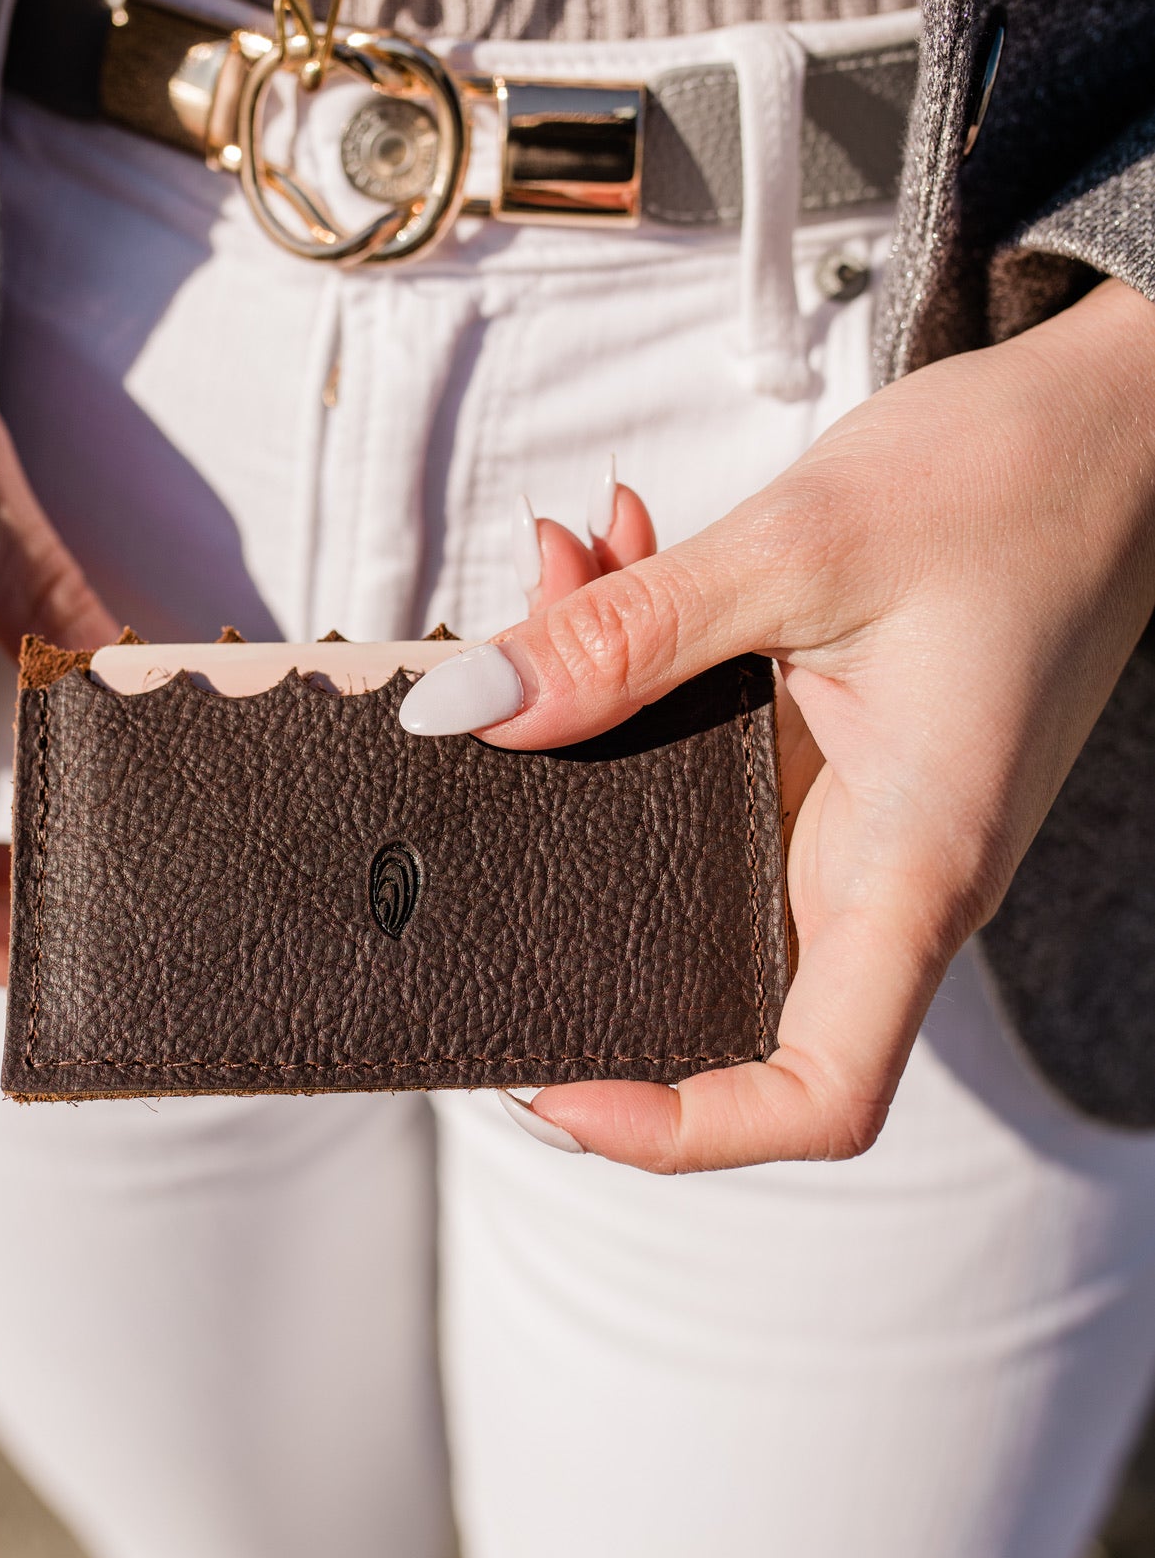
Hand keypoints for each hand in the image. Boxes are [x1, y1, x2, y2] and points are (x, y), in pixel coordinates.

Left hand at [403, 279, 1154, 1169]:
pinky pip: (705, 755)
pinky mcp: (834, 761)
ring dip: (594, 730)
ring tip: (557, 584)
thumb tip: (468, 710)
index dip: (682, 1129)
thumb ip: (629, 637)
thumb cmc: (1019, 485)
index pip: (819, 1093)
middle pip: (713, 985)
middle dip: (576, 891)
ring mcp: (857, 821)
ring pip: (684, 843)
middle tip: (481, 783)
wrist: (1116, 428)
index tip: (552, 1089)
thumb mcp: (805, 545)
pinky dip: (640, 672)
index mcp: (912, 868)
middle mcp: (885, 873)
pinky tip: (605, 562)